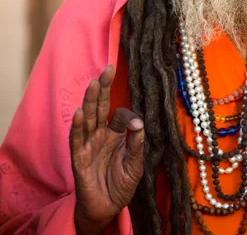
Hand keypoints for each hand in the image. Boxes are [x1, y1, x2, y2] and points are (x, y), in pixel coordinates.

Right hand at [70, 65, 143, 233]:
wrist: (106, 209)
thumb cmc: (120, 185)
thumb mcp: (135, 165)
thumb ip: (136, 144)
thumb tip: (139, 124)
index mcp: (114, 134)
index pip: (119, 115)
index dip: (128, 117)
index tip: (136, 126)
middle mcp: (100, 135)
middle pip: (100, 107)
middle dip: (103, 88)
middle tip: (108, 68)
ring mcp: (88, 144)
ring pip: (88, 118)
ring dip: (90, 101)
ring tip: (94, 83)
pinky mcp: (79, 158)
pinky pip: (76, 140)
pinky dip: (77, 127)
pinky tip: (79, 112)